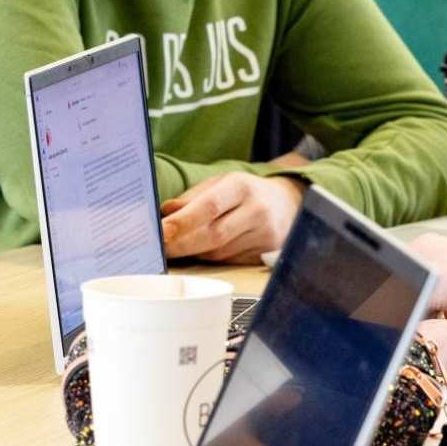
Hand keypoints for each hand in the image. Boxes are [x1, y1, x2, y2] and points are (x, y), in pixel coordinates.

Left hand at [161, 173, 304, 263]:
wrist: (288, 203)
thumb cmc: (246, 193)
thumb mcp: (221, 184)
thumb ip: (191, 198)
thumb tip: (163, 213)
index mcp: (242, 186)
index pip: (209, 206)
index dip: (183, 221)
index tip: (161, 231)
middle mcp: (257, 210)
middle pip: (213, 235)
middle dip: (181, 245)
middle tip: (158, 250)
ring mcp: (264, 234)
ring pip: (219, 253)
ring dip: (194, 252)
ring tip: (179, 247)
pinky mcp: (266, 253)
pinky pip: (229, 262)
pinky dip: (211, 259)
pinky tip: (205, 250)